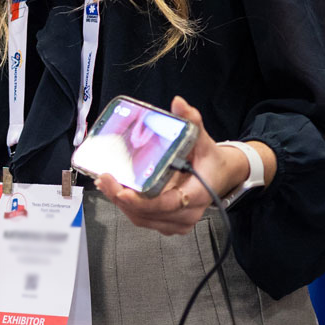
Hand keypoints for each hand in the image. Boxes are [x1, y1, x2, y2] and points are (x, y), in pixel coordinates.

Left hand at [95, 96, 257, 235]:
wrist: (219, 175)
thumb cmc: (209, 160)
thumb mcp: (203, 139)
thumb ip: (191, 121)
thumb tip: (179, 103)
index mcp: (197, 193)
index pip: (168, 203)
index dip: (144, 201)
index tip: (123, 192)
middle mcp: (187, 212)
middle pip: (149, 213)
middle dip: (123, 199)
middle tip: (104, 180)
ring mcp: (176, 220)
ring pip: (142, 219)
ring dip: (120, 204)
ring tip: (104, 183)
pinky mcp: (166, 221)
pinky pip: (143, 219)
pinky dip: (126, 207)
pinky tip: (113, 191)